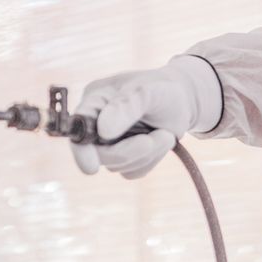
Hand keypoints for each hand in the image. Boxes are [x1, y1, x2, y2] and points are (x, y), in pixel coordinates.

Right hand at [71, 56, 221, 178]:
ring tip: (165, 132)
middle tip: (163, 136)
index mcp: (94, 101)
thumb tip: (103, 131)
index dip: (81, 149)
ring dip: (148, 153)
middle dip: (131, 151)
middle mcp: (96, 123)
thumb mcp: (148, 91)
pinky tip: (160, 140)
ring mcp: (108, 144)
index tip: (91, 167)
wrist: (182, 100)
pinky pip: (133, 171)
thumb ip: (125, 107)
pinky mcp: (124, 158)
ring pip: (118, 165)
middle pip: (99, 154)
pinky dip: (152, 159)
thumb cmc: (162, 89)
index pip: (78, 127)